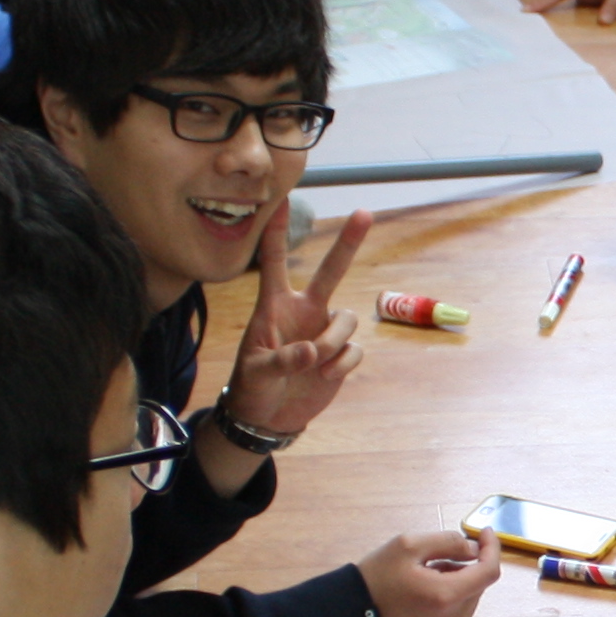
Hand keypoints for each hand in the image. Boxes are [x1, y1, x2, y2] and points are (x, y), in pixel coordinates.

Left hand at [217, 205, 369, 465]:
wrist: (267, 417)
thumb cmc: (252, 387)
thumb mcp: (256, 373)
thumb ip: (281, 360)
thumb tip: (310, 352)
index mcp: (275, 306)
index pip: (275, 262)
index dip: (278, 231)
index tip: (281, 199)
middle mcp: (304, 311)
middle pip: (330, 272)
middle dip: (347, 243)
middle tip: (364, 212)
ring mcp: (324, 332)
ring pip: (346, 320)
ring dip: (332, 342)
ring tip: (313, 364)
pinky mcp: (340, 355)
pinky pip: (353, 351)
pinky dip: (341, 365)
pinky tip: (324, 376)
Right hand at [358, 528, 499, 616]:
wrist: (351, 616)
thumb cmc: (376, 579)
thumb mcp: (407, 545)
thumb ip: (448, 542)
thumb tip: (475, 549)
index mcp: (444, 596)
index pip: (488, 572)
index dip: (491, 549)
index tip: (485, 535)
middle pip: (477, 588)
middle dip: (463, 570)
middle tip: (434, 563)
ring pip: (469, 605)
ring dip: (456, 589)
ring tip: (424, 584)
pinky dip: (449, 608)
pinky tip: (424, 603)